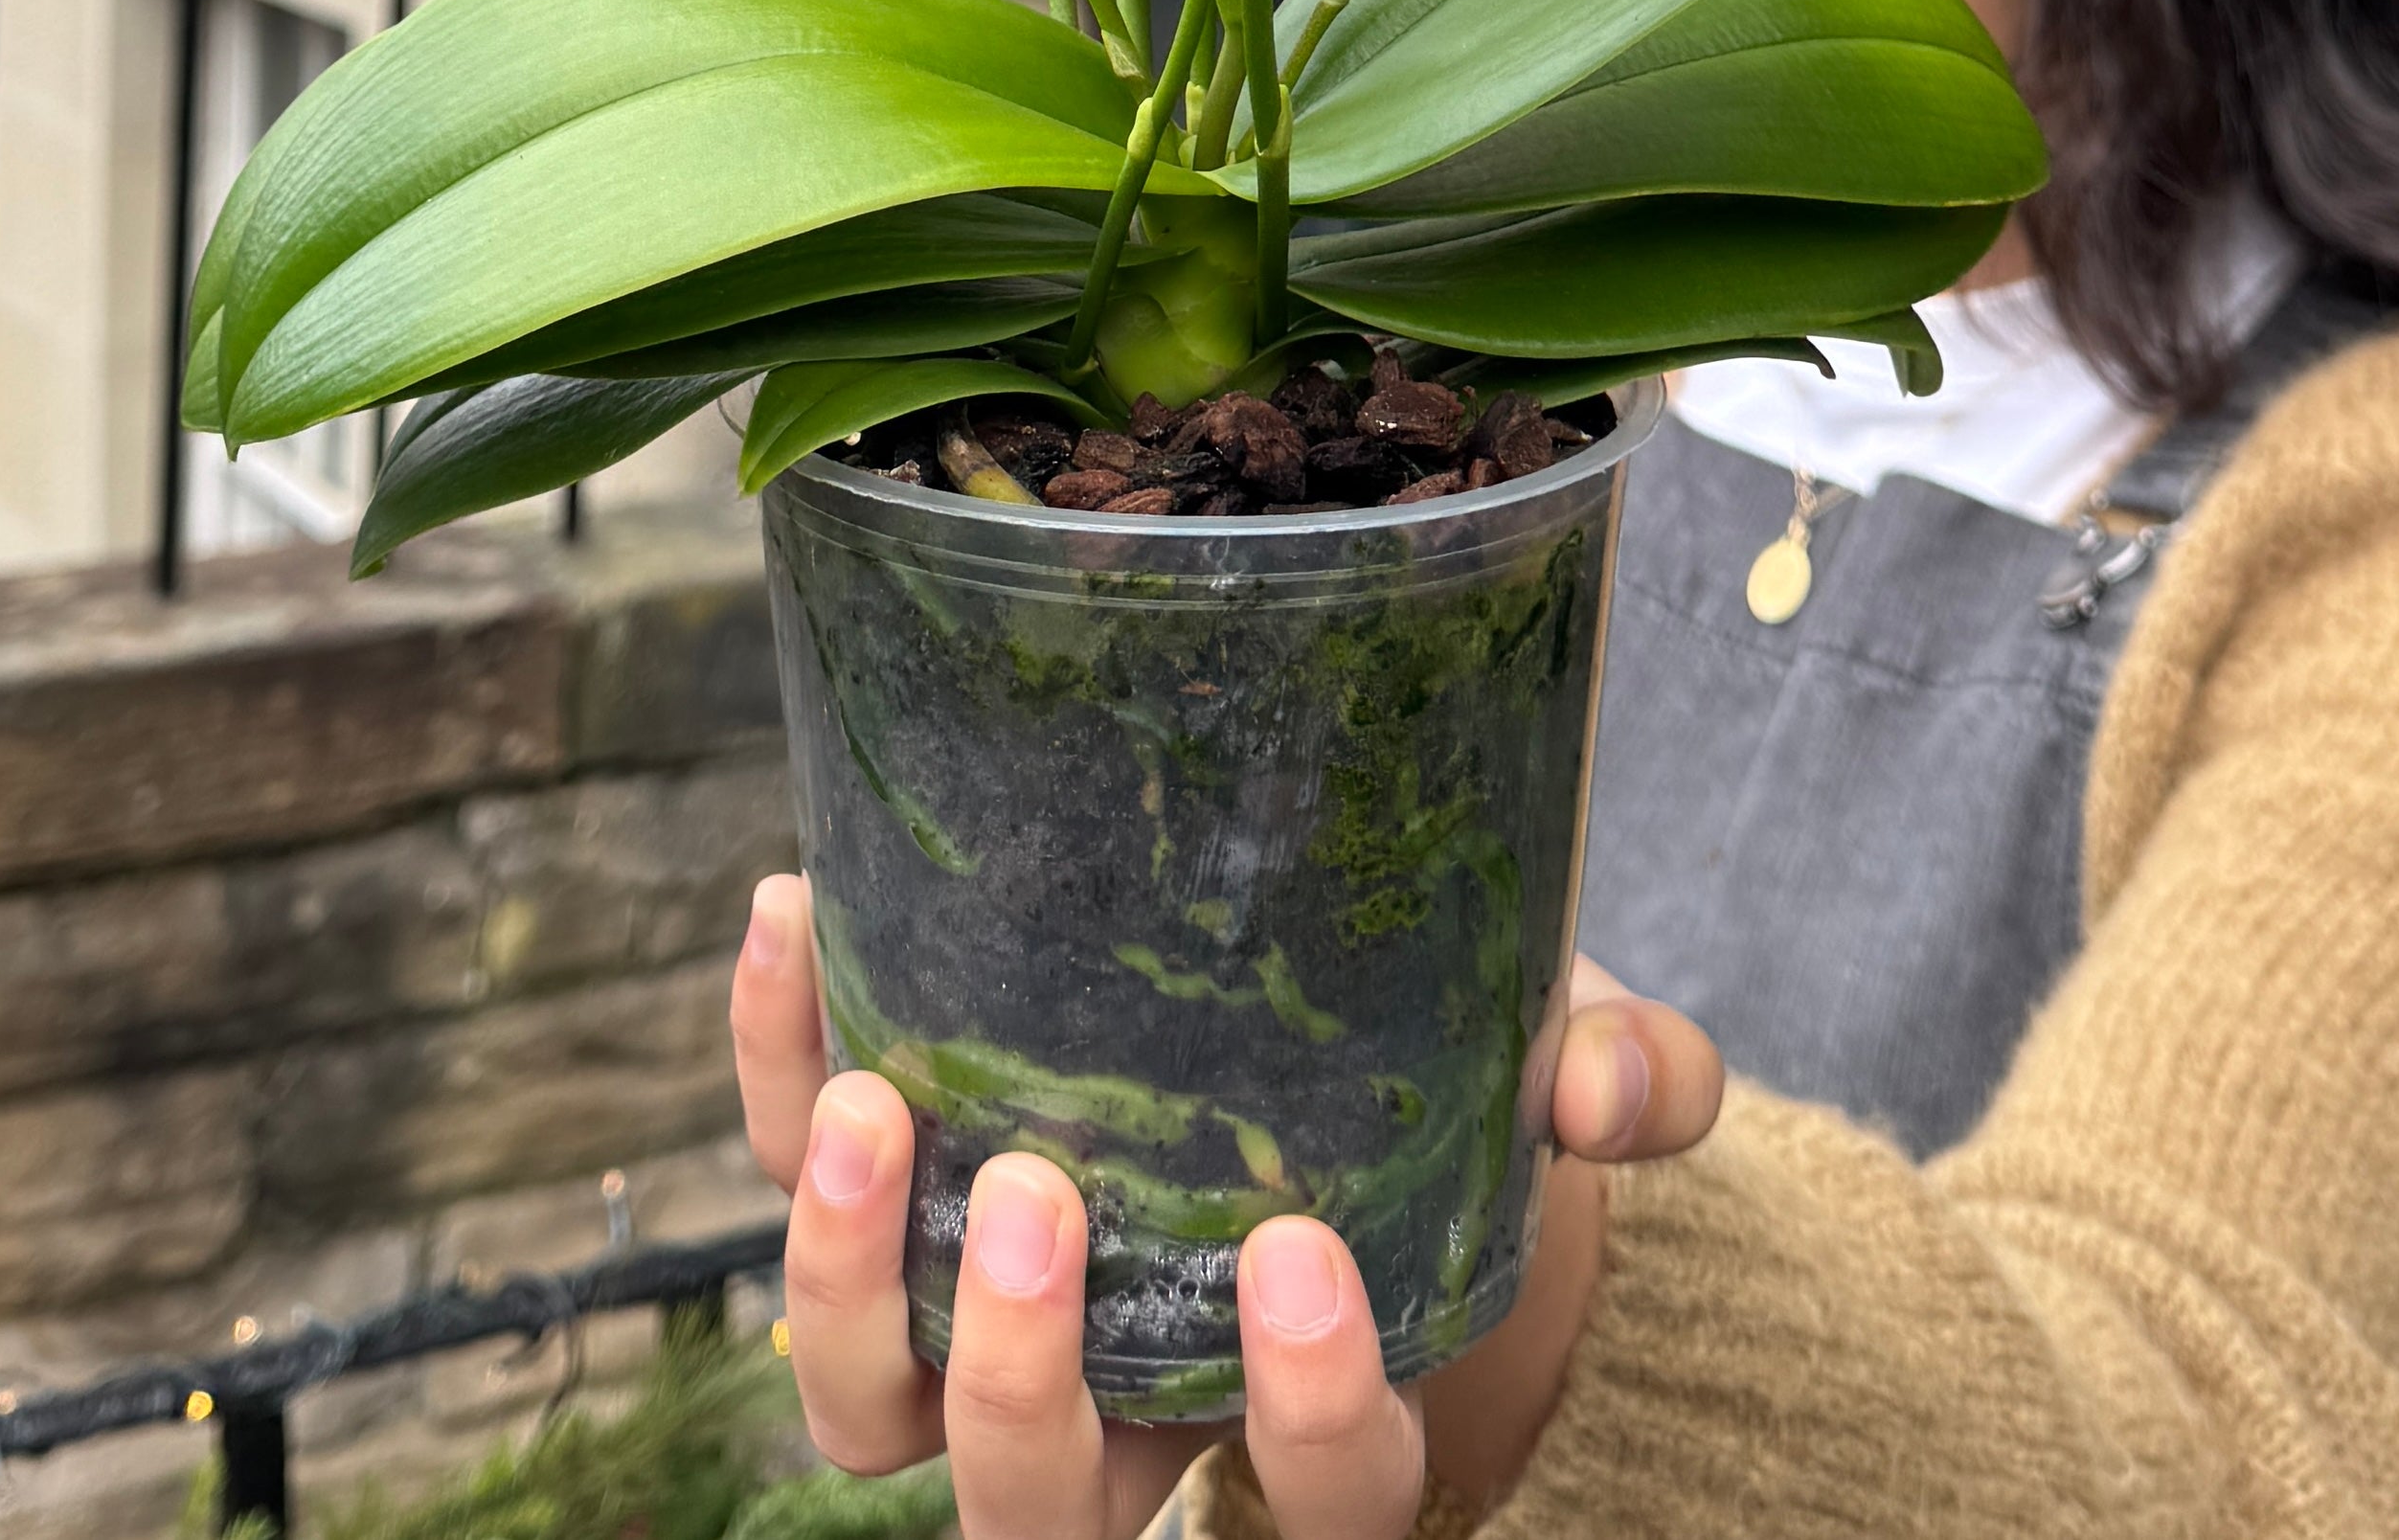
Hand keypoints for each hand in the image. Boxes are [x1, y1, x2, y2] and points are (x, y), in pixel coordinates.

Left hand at [731, 873, 1721, 1536]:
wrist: (1339, 1006)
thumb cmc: (1464, 1077)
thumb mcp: (1567, 1059)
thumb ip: (1626, 1077)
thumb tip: (1610, 1082)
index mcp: (1320, 1407)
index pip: (1323, 1502)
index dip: (1305, 1420)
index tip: (1299, 1251)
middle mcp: (1135, 1415)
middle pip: (1040, 1521)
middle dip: (1013, 1381)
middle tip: (1028, 1193)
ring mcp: (986, 1329)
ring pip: (866, 1423)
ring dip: (838, 1280)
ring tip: (866, 1102)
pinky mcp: (887, 1201)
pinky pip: (789, 1183)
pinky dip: (772, 1066)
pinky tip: (793, 918)